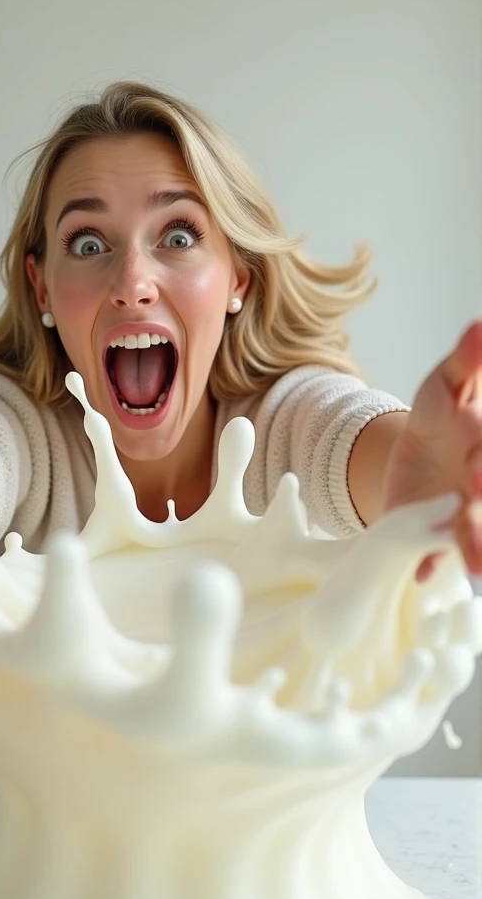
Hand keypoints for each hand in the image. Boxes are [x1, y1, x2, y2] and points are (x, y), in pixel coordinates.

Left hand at [382, 319, 481, 580]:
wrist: (422, 457)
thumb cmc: (443, 416)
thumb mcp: (449, 384)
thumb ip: (466, 360)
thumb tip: (480, 324)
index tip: (475, 471)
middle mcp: (480, 477)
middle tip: (474, 496)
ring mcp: (466, 509)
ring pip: (476, 526)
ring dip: (476, 542)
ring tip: (474, 565)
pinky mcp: (442, 533)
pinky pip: (440, 551)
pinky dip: (432, 561)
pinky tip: (423, 574)